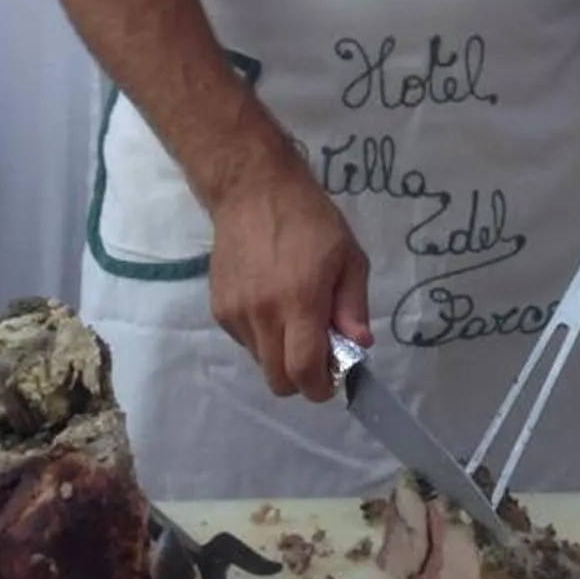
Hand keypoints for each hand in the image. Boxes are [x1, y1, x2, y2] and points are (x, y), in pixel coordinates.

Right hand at [204, 136, 370, 400]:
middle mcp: (262, 314)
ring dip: (280, 355)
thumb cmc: (310, 220)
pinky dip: (262, 337)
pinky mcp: (219, 309)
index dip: (321, 387)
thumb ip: (353, 306)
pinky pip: (245, 342)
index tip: (333, 378)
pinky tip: (271, 304)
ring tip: (292, 319)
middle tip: (317, 353)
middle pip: (278, 380)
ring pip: (260, 362)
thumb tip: (360, 345)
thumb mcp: (348, 256)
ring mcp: (236, 313)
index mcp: (299, 301)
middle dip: (301, 379)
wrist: (252, 191)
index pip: (303, 371)